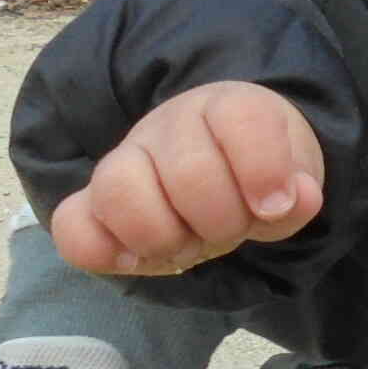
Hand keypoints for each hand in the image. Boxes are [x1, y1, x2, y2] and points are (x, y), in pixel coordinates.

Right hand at [49, 81, 324, 276]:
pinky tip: (138, 259)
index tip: (275, 206)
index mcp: (225, 109)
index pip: (239, 120)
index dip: (263, 169)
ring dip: (163, 236)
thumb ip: (296, 197)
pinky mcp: (92, 204)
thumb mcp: (290, 182)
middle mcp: (168, 127)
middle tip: (228, 231)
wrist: (216, 174)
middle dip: (222, 219)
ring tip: (184, 247)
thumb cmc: (254, 176)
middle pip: (188, 171)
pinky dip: (102, 251)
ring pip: (118, 188)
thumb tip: (292, 198)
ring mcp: (123, 162)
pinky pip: (72, 226)